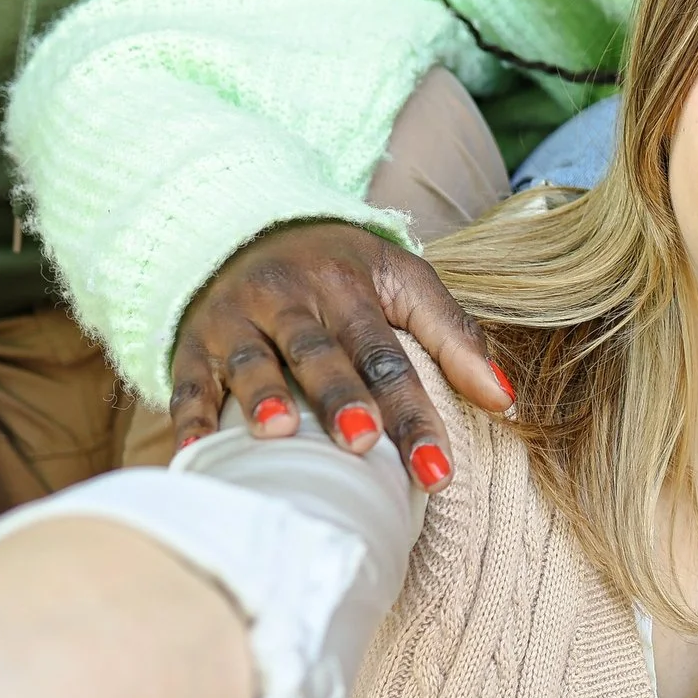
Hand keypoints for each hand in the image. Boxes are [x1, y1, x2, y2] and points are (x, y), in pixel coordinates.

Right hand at [171, 221, 513, 488]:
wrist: (248, 226)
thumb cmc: (341, 270)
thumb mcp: (403, 282)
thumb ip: (455, 337)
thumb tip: (507, 403)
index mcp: (351, 287)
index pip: (389, 355)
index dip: (415, 413)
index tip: (438, 471)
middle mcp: (293, 299)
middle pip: (322, 355)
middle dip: (342, 399)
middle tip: (363, 443)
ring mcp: (238, 318)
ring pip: (253, 360)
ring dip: (264, 396)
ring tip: (281, 433)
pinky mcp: (194, 340)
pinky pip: (190, 377)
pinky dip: (193, 414)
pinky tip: (199, 452)